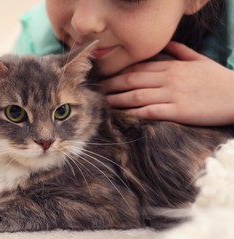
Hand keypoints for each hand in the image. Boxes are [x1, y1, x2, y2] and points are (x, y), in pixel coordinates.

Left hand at [101, 41, 233, 125]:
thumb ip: (180, 52)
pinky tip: (121, 115)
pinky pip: (150, 111)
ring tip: (103, 103)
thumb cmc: (219, 79)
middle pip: (132, 79)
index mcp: (172, 66)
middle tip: (97, 90)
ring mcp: (172, 94)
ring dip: (117, 99)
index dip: (119, 72)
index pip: (139, 67)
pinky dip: (133, 113)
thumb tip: (166, 45)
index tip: (106, 76)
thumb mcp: (199, 60)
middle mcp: (168, 78)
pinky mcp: (178, 111)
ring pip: (137, 95)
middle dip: (112, 84)